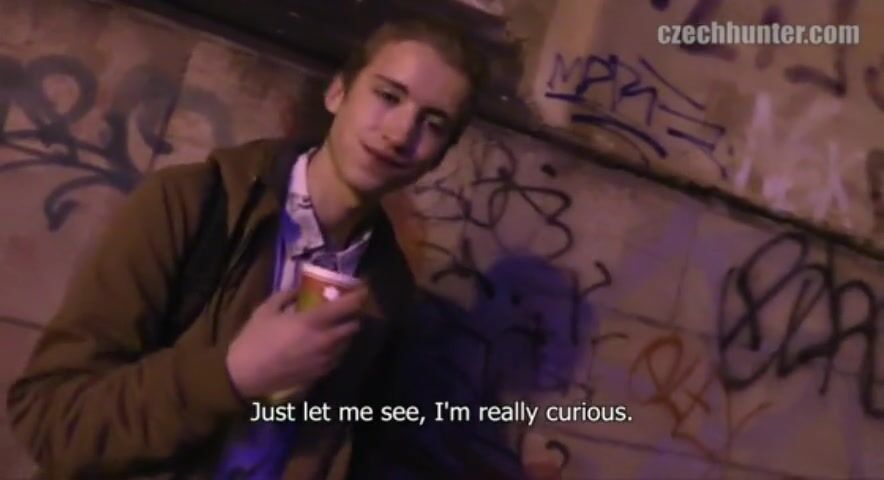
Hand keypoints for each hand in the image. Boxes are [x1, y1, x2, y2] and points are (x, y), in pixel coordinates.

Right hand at [225, 286, 367, 398]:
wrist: (244, 375)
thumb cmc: (254, 339)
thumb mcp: (266, 310)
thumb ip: (287, 295)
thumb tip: (300, 289)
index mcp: (313, 322)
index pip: (348, 306)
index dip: (359, 296)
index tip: (363, 288)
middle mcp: (325, 341)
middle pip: (354, 326)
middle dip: (354, 315)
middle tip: (347, 308)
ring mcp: (324, 360)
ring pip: (347, 343)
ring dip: (346, 333)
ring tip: (336, 326)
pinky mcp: (320, 374)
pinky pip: (337, 357)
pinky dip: (337, 348)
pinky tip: (325, 344)